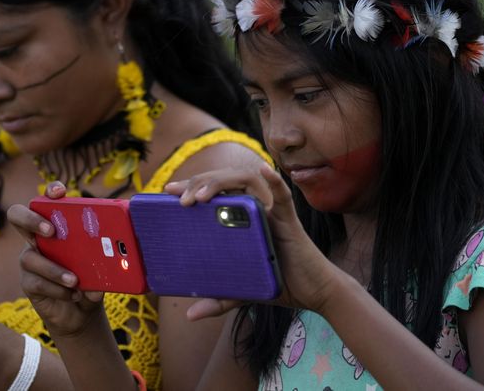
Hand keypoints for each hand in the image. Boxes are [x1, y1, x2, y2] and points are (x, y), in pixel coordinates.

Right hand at [7, 181, 105, 338]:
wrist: (81, 312)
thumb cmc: (90, 279)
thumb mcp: (102, 267)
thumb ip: (104, 263)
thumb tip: (110, 264)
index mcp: (56, 225)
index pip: (46, 200)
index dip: (49, 191)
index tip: (59, 193)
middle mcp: (37, 238)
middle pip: (17, 216)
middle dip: (31, 219)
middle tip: (51, 230)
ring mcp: (30, 259)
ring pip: (29, 257)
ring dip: (53, 269)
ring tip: (74, 280)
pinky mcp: (28, 282)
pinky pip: (36, 282)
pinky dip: (57, 289)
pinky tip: (73, 294)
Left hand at [165, 165, 341, 315]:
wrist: (314, 294)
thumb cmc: (279, 284)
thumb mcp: (242, 290)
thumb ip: (219, 299)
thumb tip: (191, 314)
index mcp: (239, 219)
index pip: (212, 192)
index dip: (191, 185)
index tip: (168, 191)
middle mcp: (254, 209)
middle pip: (224, 181)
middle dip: (200, 182)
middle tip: (180, 197)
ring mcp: (271, 211)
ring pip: (246, 181)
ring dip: (222, 182)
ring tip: (202, 196)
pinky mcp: (289, 220)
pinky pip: (283, 195)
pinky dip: (275, 180)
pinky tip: (263, 169)